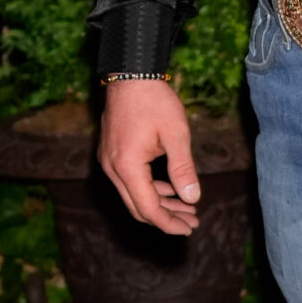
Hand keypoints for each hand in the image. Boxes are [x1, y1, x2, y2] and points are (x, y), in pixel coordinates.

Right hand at [99, 78, 200, 234]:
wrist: (130, 74)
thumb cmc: (155, 101)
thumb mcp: (176, 134)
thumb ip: (183, 169)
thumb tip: (193, 199)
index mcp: (127, 166)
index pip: (148, 208)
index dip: (169, 223)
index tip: (189, 228)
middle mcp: (112, 168)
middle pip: (138, 207)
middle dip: (166, 217)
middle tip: (192, 222)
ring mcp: (108, 161)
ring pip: (133, 195)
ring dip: (160, 204)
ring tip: (187, 209)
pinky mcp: (111, 154)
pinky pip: (130, 182)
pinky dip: (150, 190)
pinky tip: (171, 190)